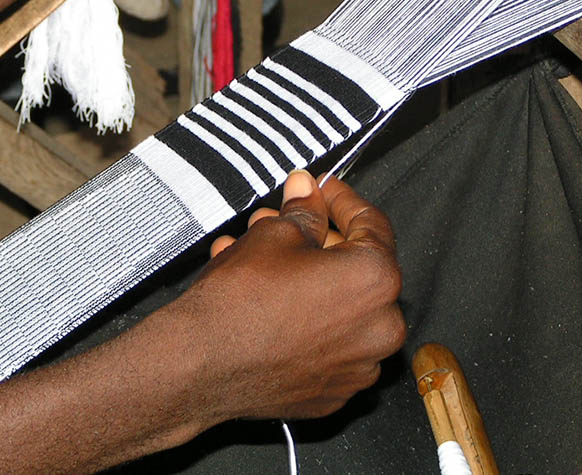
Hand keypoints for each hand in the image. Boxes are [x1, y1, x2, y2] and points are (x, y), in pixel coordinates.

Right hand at [182, 170, 405, 421]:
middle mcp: (380, 326)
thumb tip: (308, 193)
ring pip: (339, 305)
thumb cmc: (240, 304)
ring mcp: (359, 364)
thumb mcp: (274, 235)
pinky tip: (272, 298)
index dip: (341, 200)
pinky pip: (328, 342)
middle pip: (355, 267)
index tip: (322, 191)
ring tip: (265, 256)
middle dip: (318, 240)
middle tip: (286, 222)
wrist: (200, 365)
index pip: (371, 224)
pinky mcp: (335, 390)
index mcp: (376, 279)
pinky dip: (306, 319)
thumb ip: (304, 211)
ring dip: (307, 278)